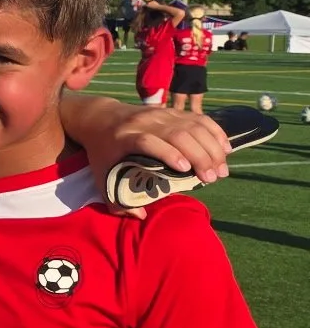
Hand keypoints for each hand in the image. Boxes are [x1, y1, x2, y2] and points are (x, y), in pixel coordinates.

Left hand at [80, 105, 230, 215]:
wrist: (101, 117)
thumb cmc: (103, 151)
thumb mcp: (101, 174)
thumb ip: (115, 200)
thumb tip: (140, 215)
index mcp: (125, 138)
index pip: (148, 141)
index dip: (167, 153)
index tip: (184, 169)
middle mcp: (144, 123)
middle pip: (177, 134)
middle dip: (199, 156)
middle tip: (212, 178)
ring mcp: (161, 114)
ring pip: (192, 126)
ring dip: (212, 147)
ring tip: (221, 170)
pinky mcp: (172, 111)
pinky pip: (199, 118)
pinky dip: (215, 132)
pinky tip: (225, 149)